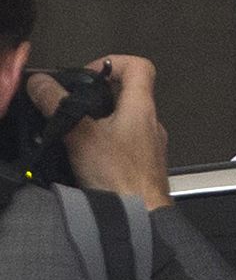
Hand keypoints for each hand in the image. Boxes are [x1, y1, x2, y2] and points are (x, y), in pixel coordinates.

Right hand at [25, 55, 171, 208]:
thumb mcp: (80, 135)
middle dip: (97, 94)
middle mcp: (151, 124)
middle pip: (128, 93)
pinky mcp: (143, 165)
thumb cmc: (119, 178)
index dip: (113, 62)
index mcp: (142, 108)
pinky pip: (125, 143)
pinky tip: (85, 154)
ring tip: (74, 130)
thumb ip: (58, 105)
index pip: (140, 67)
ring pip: (124, 120)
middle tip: (73, 103)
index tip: (88, 74)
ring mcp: (150, 145)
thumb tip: (40, 83)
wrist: (141, 217)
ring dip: (99, 120)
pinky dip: (105, 142)